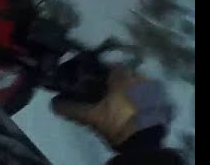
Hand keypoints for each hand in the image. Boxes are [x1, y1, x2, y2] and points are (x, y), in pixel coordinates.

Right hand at [51, 68, 173, 148]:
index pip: (106, 66)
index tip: (85, 78)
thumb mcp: (92, 117)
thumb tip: (52, 104)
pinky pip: (141, 95)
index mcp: (122, 75)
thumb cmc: (117, 122)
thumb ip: (72, 109)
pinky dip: (132, 99)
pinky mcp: (157, 104)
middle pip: (119, 74)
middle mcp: (137, 77)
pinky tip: (124, 109)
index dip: (95, 71)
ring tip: (109, 101)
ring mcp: (150, 90)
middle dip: (109, 80)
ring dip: (122, 90)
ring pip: (131, 84)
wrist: (144, 143)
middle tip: (96, 91)